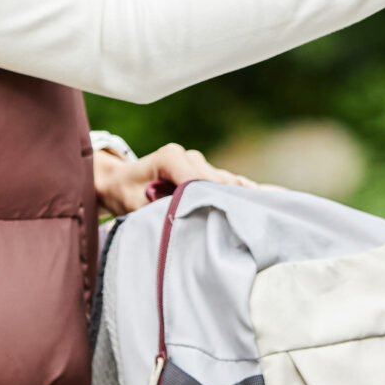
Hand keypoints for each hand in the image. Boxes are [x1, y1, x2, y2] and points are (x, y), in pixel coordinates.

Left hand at [95, 143, 256, 216]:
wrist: (119, 183)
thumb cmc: (125, 195)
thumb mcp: (134, 206)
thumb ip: (160, 210)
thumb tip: (188, 220)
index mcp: (171, 157)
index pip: (199, 179)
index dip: (211, 199)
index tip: (226, 220)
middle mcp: (189, 156)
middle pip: (218, 182)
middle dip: (229, 203)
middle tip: (245, 228)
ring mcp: (201, 164)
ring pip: (228, 183)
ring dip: (238, 201)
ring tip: (257, 219)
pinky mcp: (208, 174)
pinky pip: (231, 184)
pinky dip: (243, 195)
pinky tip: (265, 202)